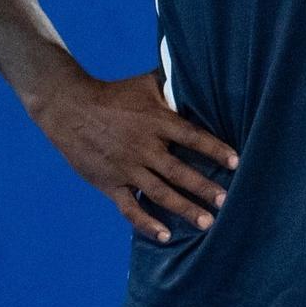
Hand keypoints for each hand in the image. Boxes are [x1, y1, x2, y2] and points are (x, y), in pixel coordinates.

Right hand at [31, 67, 238, 241]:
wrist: (69, 108)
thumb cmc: (113, 94)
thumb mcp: (145, 84)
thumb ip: (172, 84)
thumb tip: (199, 70)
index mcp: (156, 121)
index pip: (192, 137)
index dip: (215, 149)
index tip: (236, 162)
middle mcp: (144, 147)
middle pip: (180, 171)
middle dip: (205, 187)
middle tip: (226, 202)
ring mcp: (127, 168)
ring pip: (161, 193)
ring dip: (185, 208)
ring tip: (207, 222)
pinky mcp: (110, 183)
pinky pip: (130, 208)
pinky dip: (147, 223)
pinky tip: (165, 235)